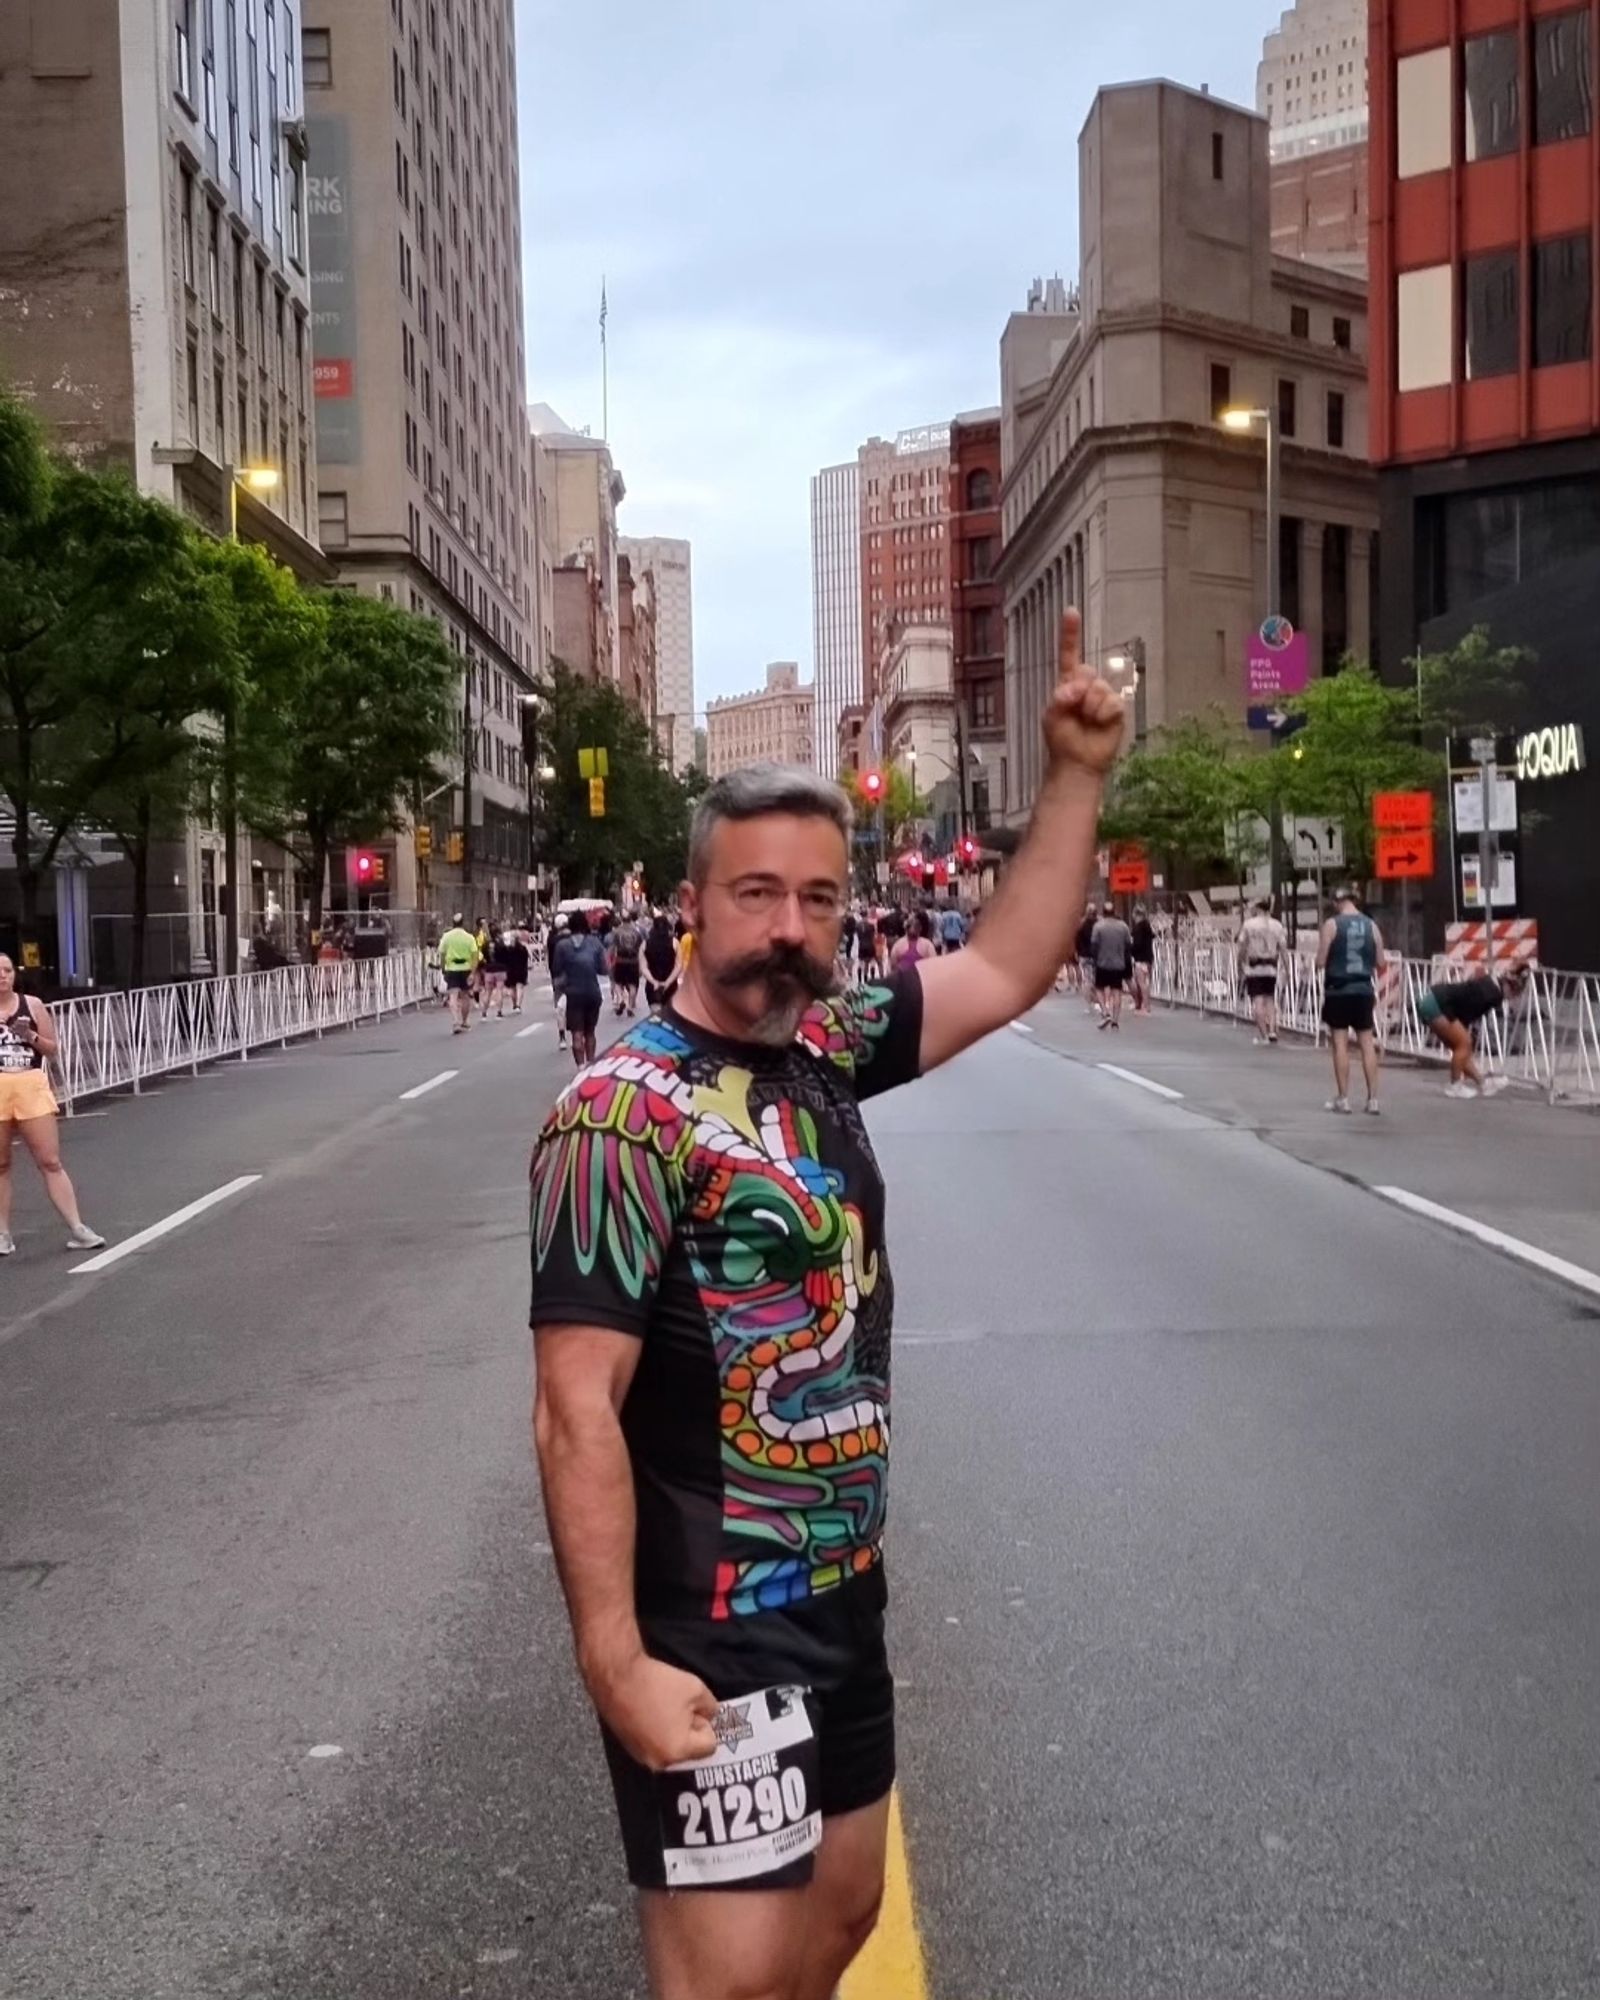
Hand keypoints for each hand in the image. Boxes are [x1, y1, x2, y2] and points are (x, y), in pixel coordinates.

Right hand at [586, 1649, 719, 1770]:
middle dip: (689, 1728)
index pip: (709, 1745)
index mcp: (678, 1751)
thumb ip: (711, 1708)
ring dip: (672, 1730)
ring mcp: (641, 1757)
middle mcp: (659, 1762)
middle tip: (677, 1706)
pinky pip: (654, 1744)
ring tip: (661, 1706)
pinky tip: (649, 1711)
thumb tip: (709, 1716)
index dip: (705, 1722)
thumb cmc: (657, 1683)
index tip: (691, 1707)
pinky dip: (655, 1731)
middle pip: (689, 1749)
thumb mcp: (696, 1689)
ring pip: (671, 1747)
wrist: (617, 1676)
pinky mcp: (629, 1748)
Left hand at [1042, 609, 1125, 776]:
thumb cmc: (1062, 738)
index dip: (1070, 633)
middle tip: (1072, 708)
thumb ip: (1061, 697)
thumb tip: (1076, 690)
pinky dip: (1103, 714)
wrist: (1077, 762)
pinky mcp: (1117, 709)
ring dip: (1090, 707)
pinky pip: (1112, 702)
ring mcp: (1103, 696)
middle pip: (1086, 671)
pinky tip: (1099, 724)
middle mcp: (1087, 685)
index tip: (1071, 611)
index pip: (1069, 654)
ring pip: (1100, 688)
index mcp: (1068, 683)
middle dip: (1077, 690)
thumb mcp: (1053, 715)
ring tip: (1086, 721)